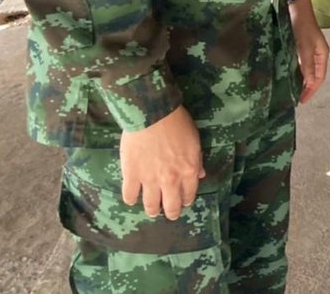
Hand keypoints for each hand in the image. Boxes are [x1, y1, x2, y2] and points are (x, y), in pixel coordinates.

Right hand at [119, 105, 204, 219]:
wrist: (153, 115)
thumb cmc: (177, 123)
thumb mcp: (194, 141)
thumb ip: (197, 160)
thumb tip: (200, 174)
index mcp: (188, 171)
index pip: (189, 194)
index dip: (186, 200)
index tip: (184, 202)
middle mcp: (170, 180)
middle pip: (171, 206)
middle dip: (171, 212)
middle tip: (170, 214)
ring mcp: (150, 180)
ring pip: (150, 205)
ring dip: (152, 210)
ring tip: (152, 211)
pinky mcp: (131, 176)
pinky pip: (129, 195)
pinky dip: (130, 199)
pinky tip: (131, 198)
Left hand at [289, 0, 329, 104]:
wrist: (295, 8)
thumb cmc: (302, 26)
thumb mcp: (305, 48)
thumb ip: (307, 66)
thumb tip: (309, 83)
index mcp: (322, 55)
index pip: (319, 78)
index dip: (311, 90)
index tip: (301, 100)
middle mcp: (317, 54)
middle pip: (314, 75)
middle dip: (306, 87)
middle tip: (295, 98)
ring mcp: (308, 50)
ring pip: (306, 69)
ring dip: (300, 80)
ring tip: (290, 90)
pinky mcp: (299, 46)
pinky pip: (299, 63)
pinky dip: (295, 71)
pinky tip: (287, 74)